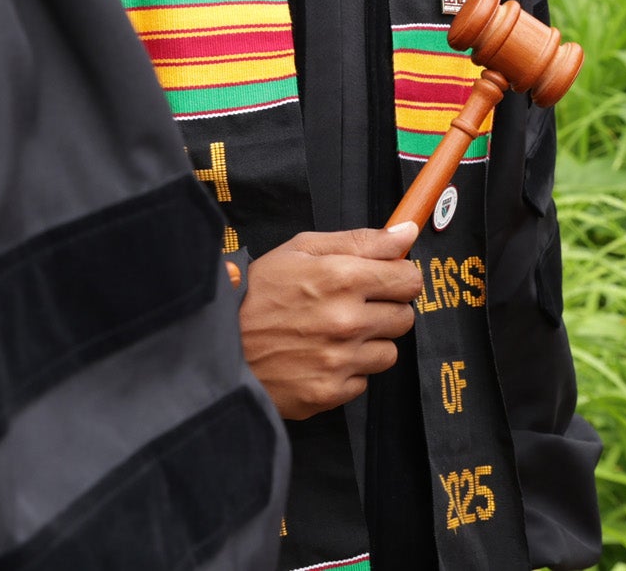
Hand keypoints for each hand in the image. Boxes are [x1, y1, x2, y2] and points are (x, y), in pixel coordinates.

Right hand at [240, 225, 422, 419]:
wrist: (215, 344)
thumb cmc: (258, 292)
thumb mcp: (302, 249)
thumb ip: (361, 240)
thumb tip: (406, 231)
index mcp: (342, 278)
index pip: (409, 280)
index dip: (399, 278)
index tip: (385, 280)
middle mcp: (346, 321)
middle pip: (404, 318)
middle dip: (385, 309)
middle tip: (354, 307)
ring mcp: (338, 360)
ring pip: (388, 353)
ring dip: (369, 343)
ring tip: (334, 334)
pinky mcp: (328, 393)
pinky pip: (362, 382)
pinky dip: (347, 371)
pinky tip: (320, 358)